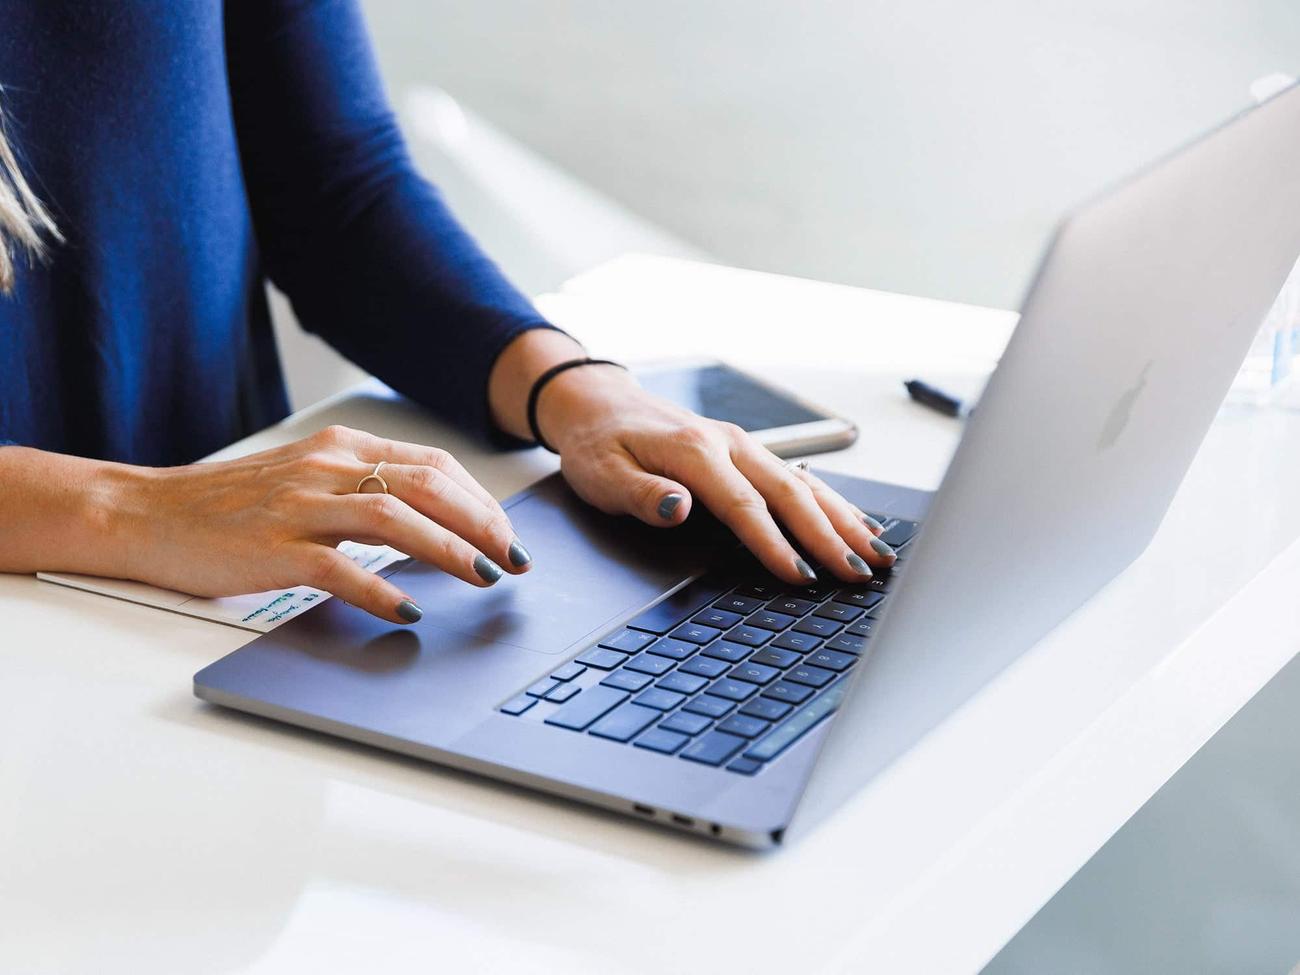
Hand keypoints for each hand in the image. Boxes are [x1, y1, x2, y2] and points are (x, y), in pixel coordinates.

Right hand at [111, 425, 531, 622]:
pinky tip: (409, 611)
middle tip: (516, 560)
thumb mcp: (307, 478)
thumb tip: (436, 522)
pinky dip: (382, 590)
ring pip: (396, 518)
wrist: (147, 512)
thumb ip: (364, 489)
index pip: (434, 464)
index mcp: (341, 448)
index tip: (509, 534)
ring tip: (484, 579)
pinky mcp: (273, 548)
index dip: (481, 500)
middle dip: (484, 524)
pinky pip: (340, 568)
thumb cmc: (232, 504)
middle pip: (428, 486)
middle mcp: (327, 468)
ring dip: (450, 551)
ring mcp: (299, 507)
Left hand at [535, 365, 895, 585]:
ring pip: (805, 484)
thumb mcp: (602, 474)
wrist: (599, 403)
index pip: (744, 506)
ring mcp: (743, 446)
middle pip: (790, 494)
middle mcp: (728, 444)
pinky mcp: (748, 452)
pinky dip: (833, 502)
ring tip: (877, 554)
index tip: (801, 576)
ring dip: (843, 519)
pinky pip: (799, 477)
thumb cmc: (599, 444)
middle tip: (860, 574)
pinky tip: (857, 524)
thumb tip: (679, 508)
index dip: (775, 544)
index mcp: (695, 452)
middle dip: (830, 536)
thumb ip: (643, 494)